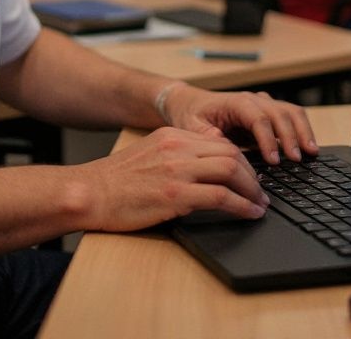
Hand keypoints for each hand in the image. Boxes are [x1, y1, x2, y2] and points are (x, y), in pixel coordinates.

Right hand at [76, 126, 268, 231]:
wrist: (89, 193)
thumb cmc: (115, 182)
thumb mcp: (149, 155)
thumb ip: (176, 156)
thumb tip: (205, 171)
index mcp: (172, 136)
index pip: (221, 143)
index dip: (243, 161)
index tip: (251, 176)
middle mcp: (178, 148)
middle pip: (232, 154)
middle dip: (253, 175)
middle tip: (261, 193)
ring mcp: (178, 170)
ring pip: (232, 171)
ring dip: (252, 190)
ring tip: (260, 205)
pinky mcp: (176, 194)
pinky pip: (221, 197)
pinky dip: (242, 206)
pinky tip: (249, 214)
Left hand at [162, 85, 319, 164]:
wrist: (189, 103)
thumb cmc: (191, 115)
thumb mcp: (192, 127)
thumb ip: (207, 138)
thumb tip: (224, 149)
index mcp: (235, 102)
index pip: (258, 119)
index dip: (268, 139)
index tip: (274, 160)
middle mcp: (253, 99)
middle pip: (281, 113)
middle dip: (291, 136)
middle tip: (297, 159)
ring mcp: (263, 103)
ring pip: (291, 111)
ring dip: (303, 131)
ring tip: (311, 152)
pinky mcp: (268, 112)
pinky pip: (291, 116)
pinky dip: (302, 130)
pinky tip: (309, 147)